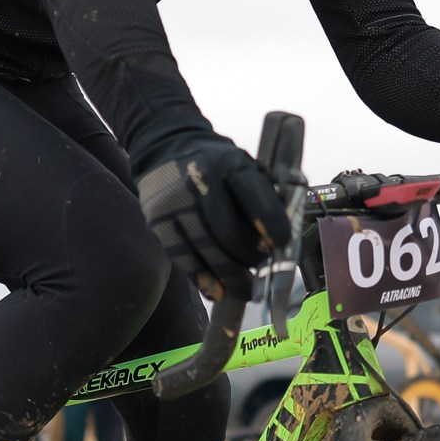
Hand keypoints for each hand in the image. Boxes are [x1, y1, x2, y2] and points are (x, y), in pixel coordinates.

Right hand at [137, 134, 290, 300]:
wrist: (165, 149)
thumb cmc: (216, 166)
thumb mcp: (242, 165)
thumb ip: (262, 196)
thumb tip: (282, 243)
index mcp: (230, 164)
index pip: (254, 195)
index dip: (270, 223)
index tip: (281, 245)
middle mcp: (200, 180)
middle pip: (229, 232)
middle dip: (250, 258)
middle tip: (262, 270)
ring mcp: (175, 202)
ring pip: (207, 250)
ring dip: (230, 276)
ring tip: (245, 289)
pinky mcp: (157, 222)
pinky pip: (184, 259)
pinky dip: (204, 280)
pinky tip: (218, 291)